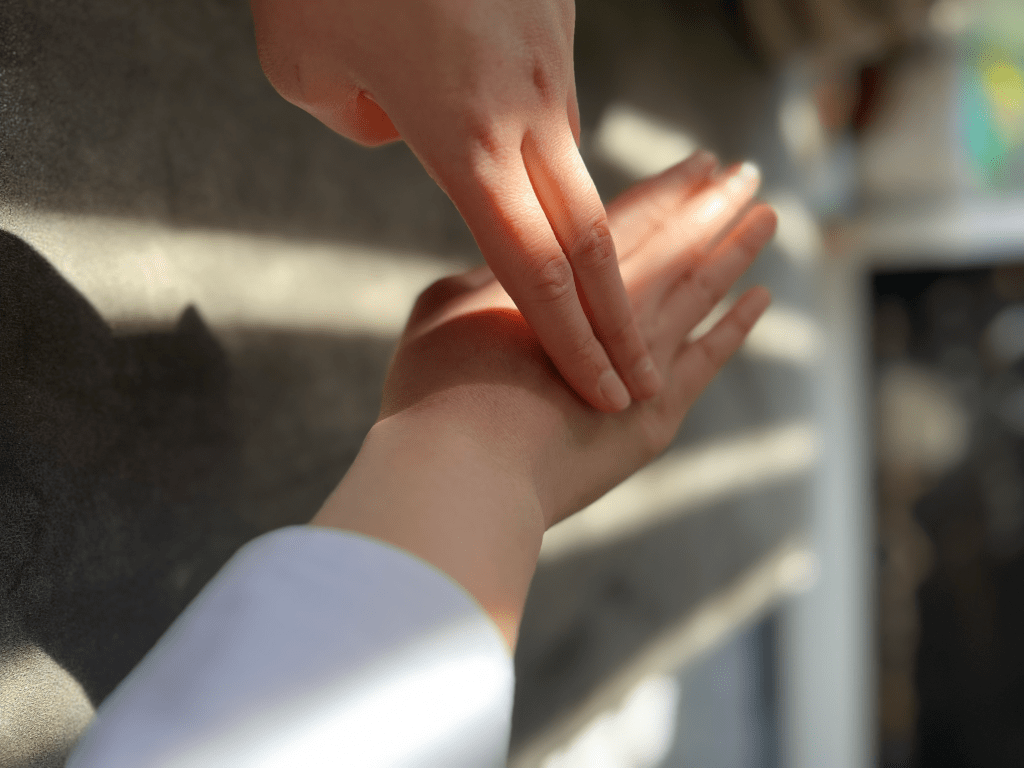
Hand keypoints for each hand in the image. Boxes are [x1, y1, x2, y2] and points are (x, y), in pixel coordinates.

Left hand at [250, 0, 657, 413]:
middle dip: (618, 322)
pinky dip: (534, 146)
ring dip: (577, 233)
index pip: (538, 269)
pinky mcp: (553, 27)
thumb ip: (359, 120)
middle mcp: (526, 112)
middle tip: (641, 381)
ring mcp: (548, 67)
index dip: (574, 340)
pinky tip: (489, 122)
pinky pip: (547, 105)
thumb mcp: (304, 62)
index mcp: (465, 140)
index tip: (609, 391)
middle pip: (590, 240)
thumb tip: (399, 127)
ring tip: (573, 272)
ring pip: (571, 169)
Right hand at [312, 152, 775, 645]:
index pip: (629, 216)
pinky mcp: (656, 412)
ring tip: (767, 214)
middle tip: (744, 172)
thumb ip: (483, 281)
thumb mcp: (446, 311)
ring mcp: (641, 357)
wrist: (467, 469)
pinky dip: (736, 322)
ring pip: (701, 286)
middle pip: (674, 241)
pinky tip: (761, 295)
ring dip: (735, 246)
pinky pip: (709, 355)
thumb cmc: (440, 389)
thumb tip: (506, 266)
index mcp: (561, 270)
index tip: (699, 162)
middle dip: (710, 203)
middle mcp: (612, 303)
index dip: (666, 188)